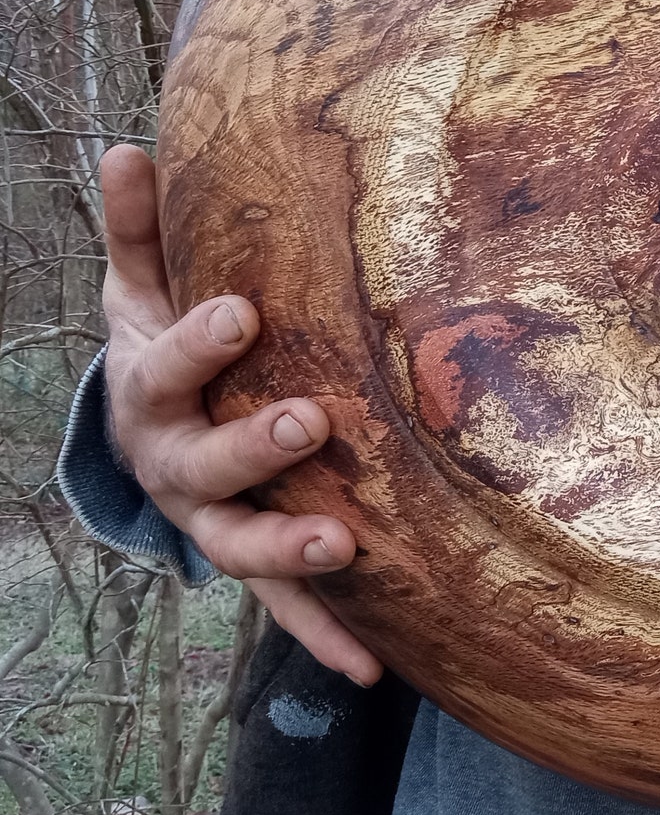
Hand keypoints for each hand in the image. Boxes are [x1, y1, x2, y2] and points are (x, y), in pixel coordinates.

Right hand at [99, 144, 381, 683]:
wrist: (148, 433)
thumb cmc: (164, 349)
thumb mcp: (142, 288)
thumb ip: (138, 228)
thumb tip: (129, 147)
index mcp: (154, 392)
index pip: (168, 366)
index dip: (199, 342)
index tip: (243, 311)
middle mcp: (180, 467)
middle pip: (206, 465)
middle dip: (254, 445)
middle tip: (311, 422)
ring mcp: (215, 522)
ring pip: (241, 546)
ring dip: (289, 548)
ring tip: (345, 543)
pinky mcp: (256, 563)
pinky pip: (286, 606)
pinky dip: (325, 637)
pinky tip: (376, 667)